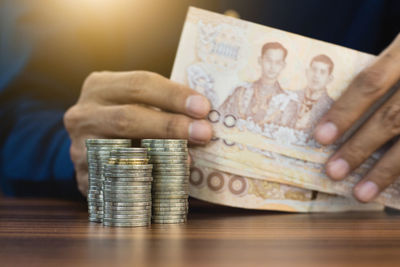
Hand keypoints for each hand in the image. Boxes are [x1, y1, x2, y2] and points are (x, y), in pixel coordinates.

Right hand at [64, 71, 211, 194]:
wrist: (93, 146)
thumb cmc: (128, 118)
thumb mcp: (137, 102)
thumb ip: (162, 105)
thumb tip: (203, 116)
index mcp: (100, 86)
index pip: (139, 84)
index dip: (173, 95)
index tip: (203, 107)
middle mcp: (84, 114)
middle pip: (128, 118)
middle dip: (170, 126)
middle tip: (203, 133)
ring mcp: (80, 147)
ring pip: (121, 152)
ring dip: (160, 156)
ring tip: (190, 159)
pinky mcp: (85, 177)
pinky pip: (118, 180)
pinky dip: (146, 180)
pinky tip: (168, 180)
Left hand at [314, 34, 399, 202]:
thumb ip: (382, 73)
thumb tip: (338, 116)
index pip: (372, 82)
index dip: (345, 111)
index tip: (320, 137)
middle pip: (392, 117)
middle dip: (360, 147)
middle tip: (333, 171)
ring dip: (387, 171)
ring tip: (361, 193)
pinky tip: (395, 192)